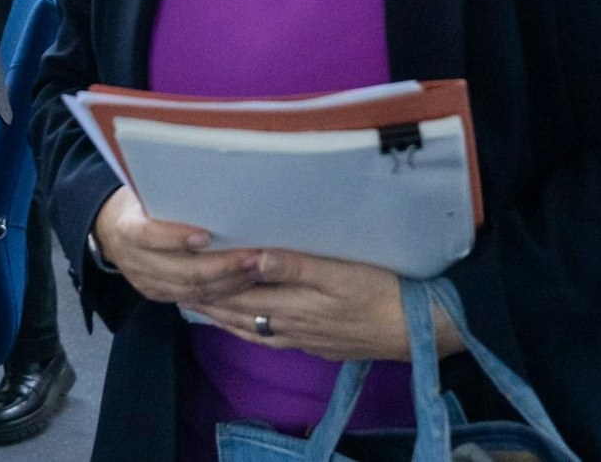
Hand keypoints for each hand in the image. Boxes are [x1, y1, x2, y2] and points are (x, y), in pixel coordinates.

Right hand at [91, 187, 261, 305]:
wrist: (111, 227)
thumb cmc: (139, 199)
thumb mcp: (146, 189)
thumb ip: (170, 193)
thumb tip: (216, 181)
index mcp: (126, 228)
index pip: (148, 235)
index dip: (176, 237)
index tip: (207, 234)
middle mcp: (133, 260)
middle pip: (181, 270)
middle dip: (221, 266)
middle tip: (253, 257)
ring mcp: (145, 282)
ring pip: (192, 290)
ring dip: (228, 282)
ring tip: (257, 270)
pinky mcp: (157, 294)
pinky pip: (193, 299)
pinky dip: (220, 292)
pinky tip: (243, 282)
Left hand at [185, 249, 463, 362]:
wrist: (422, 330)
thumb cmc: (386, 292)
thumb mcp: (342, 272)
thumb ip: (296, 264)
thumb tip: (252, 256)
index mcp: (295, 304)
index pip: (240, 293)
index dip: (210, 281)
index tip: (185, 266)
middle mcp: (294, 326)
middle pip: (240, 313)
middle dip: (208, 300)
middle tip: (178, 286)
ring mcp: (307, 339)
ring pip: (254, 329)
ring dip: (224, 318)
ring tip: (200, 305)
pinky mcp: (321, 345)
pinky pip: (273, 339)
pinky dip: (252, 331)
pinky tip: (249, 327)